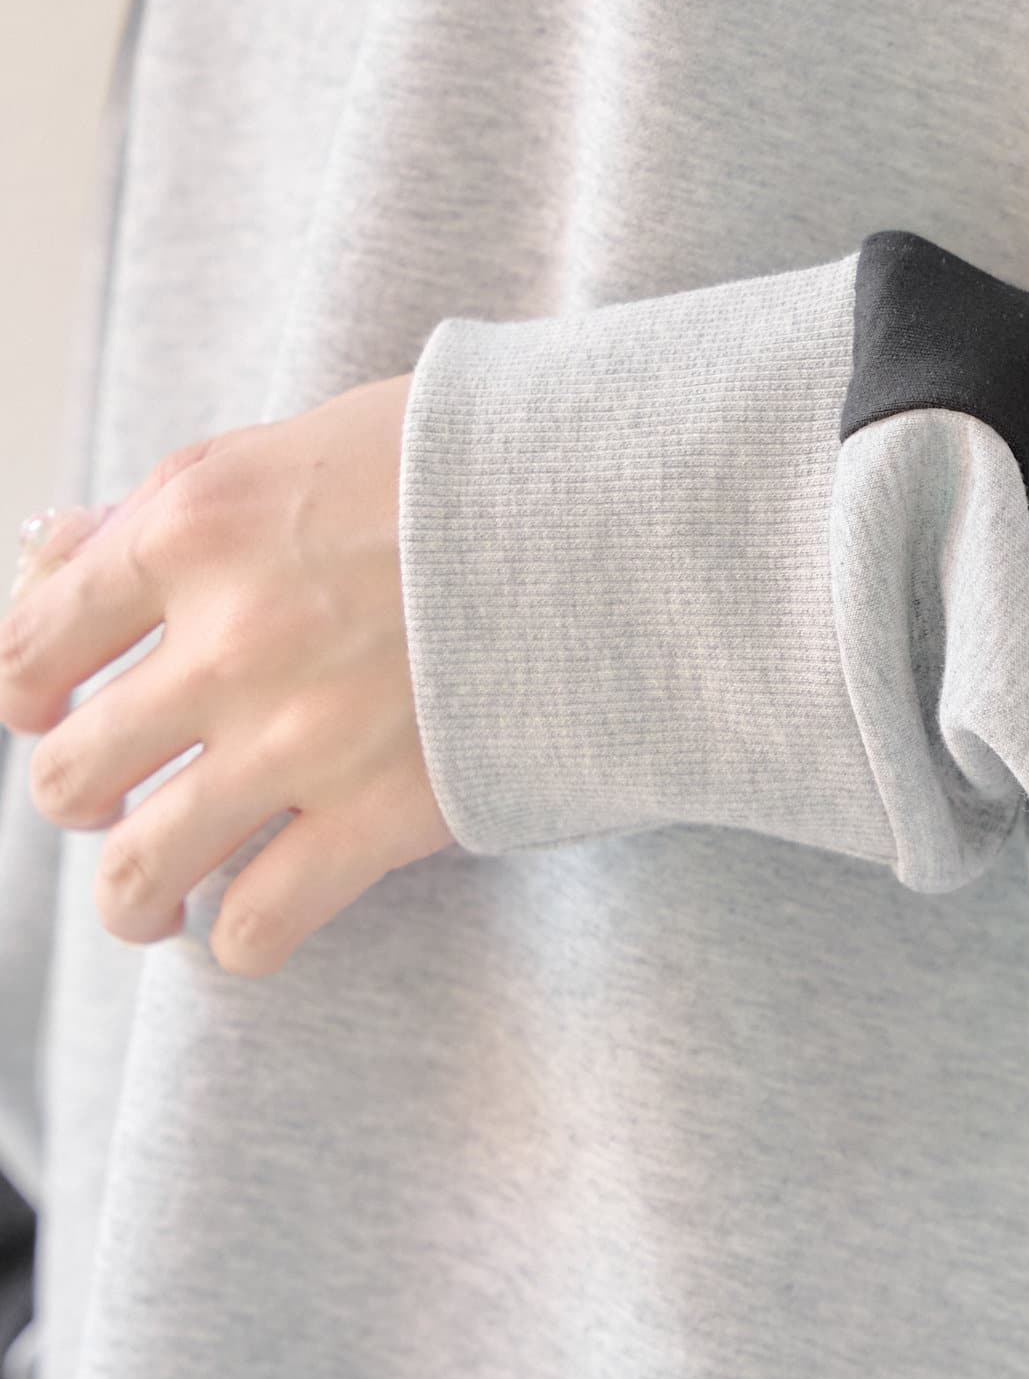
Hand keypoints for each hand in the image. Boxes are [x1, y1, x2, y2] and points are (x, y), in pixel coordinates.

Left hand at [0, 372, 454, 976]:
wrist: (620, 511)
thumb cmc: (470, 463)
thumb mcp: (303, 439)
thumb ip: (178, 499)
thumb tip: (65, 548)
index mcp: (194, 527)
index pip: (32, 639)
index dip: (25, 691)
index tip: (44, 711)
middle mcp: (226, 640)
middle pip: (73, 770)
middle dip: (82, 794)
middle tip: (120, 795)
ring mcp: (300, 738)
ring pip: (139, 868)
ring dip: (131, 897)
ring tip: (153, 902)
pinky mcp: (383, 815)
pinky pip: (258, 925)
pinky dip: (239, 939)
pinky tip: (252, 924)